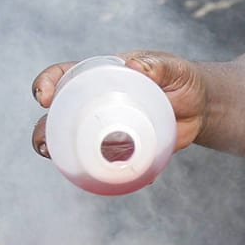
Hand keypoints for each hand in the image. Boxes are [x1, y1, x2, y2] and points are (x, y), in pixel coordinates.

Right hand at [30, 51, 207, 159]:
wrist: (200, 108)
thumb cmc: (181, 78)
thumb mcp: (173, 68)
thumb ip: (158, 65)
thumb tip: (135, 64)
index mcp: (99, 77)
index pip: (63, 77)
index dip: (46, 84)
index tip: (44, 97)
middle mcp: (95, 104)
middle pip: (58, 117)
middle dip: (44, 130)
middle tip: (45, 144)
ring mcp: (106, 130)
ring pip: (74, 145)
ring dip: (62, 157)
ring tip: (63, 165)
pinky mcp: (122, 151)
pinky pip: (104, 165)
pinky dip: (103, 175)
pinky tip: (110, 180)